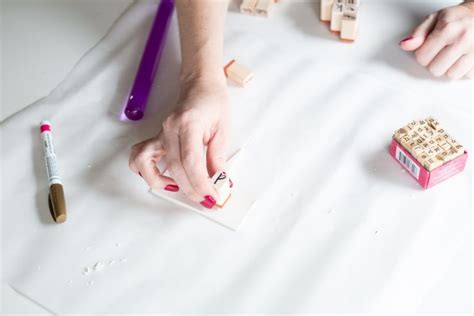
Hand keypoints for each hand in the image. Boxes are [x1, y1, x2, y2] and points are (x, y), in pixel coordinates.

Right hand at [129, 79, 230, 208]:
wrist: (200, 84)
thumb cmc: (213, 102)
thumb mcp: (223, 129)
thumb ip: (218, 157)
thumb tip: (218, 182)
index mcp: (189, 123)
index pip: (191, 161)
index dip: (201, 183)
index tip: (212, 195)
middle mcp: (169, 128)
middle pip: (174, 167)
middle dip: (190, 189)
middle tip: (205, 198)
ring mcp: (159, 132)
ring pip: (145, 163)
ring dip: (159, 182)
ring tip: (178, 189)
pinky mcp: (156, 137)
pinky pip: (140, 157)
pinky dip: (147, 172)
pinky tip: (164, 179)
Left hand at [399, 2, 473, 78]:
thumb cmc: (457, 18)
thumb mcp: (434, 19)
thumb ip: (418, 34)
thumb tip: (405, 45)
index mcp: (448, 29)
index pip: (422, 58)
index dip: (423, 55)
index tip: (429, 48)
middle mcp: (463, 39)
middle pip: (435, 69)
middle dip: (435, 62)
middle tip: (442, 51)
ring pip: (451, 75)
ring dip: (449, 67)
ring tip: (453, 54)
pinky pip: (466, 75)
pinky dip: (463, 69)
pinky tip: (463, 57)